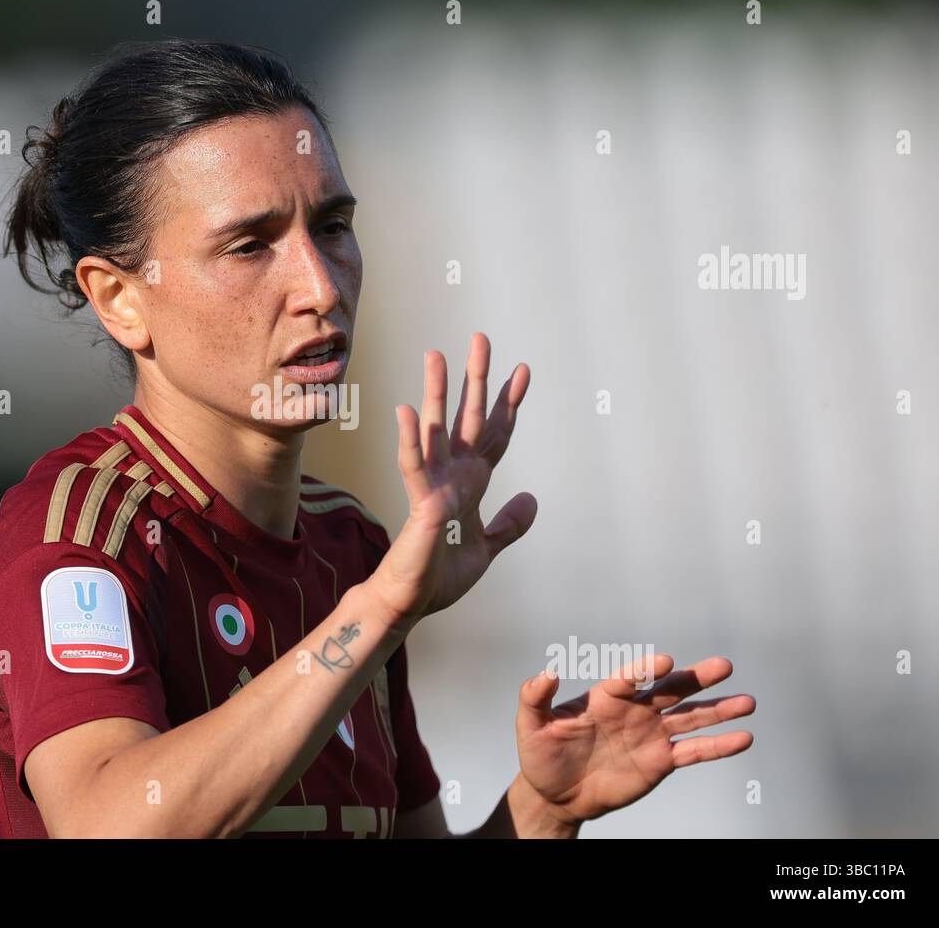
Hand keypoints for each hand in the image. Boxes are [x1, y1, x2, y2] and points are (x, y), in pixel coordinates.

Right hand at [370, 332, 537, 626]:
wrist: (413, 601)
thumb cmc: (442, 574)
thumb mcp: (487, 547)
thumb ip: (509, 524)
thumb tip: (533, 500)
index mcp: (471, 482)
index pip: (495, 434)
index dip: (509, 403)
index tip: (523, 369)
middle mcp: (452, 475)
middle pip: (469, 418)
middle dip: (477, 379)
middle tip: (481, 338)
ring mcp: (433, 485)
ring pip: (436, 430)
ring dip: (436, 393)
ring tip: (435, 355)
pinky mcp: (419, 503)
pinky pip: (412, 467)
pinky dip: (411, 440)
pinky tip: (406, 410)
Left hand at [514, 654, 755, 824]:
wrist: (556, 794)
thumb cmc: (541, 755)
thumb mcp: (530, 725)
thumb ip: (534, 697)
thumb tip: (548, 672)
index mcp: (605, 697)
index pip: (630, 679)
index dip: (645, 670)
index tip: (664, 662)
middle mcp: (634, 711)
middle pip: (671, 690)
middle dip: (697, 678)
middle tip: (724, 665)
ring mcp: (651, 735)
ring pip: (690, 717)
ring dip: (719, 709)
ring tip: (748, 702)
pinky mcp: (661, 762)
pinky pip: (694, 751)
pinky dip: (719, 746)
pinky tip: (744, 738)